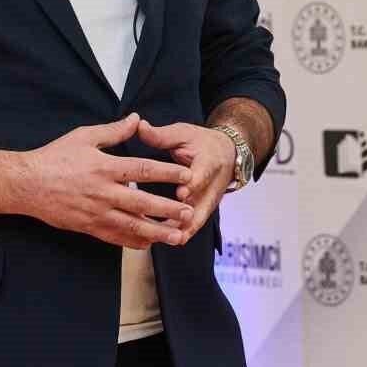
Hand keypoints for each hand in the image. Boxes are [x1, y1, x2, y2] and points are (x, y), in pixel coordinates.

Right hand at [22, 113, 193, 249]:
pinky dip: (133, 242)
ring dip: (157, 232)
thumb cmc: (54, 157)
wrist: (26, 185)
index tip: (186, 177)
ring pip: (132, 226)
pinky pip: (115, 237)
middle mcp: (104, 192)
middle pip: (143, 202)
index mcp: (105, 167)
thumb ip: (113, 131)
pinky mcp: (88, 227)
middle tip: (189, 212)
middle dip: (168, 209)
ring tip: (177, 236)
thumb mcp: (83, 137)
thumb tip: (137, 119)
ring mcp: (97, 213)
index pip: (143, 171)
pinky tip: (149, 244)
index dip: (167, 174)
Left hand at [137, 119, 235, 237]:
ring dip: (181, 230)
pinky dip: (179, 233)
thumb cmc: (201, 142)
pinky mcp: (204, 211)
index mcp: (209, 163)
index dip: (192, 186)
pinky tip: (161, 240)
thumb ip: (161, 135)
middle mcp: (212, 186)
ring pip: (197, 221)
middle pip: (202, 206)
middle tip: (171, 229)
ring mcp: (209, 201)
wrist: (226, 153)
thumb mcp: (183, 133)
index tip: (181, 193)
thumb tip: (139, 126)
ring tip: (162, 239)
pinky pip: (192, 225)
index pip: (201, 176)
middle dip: (187, 218)